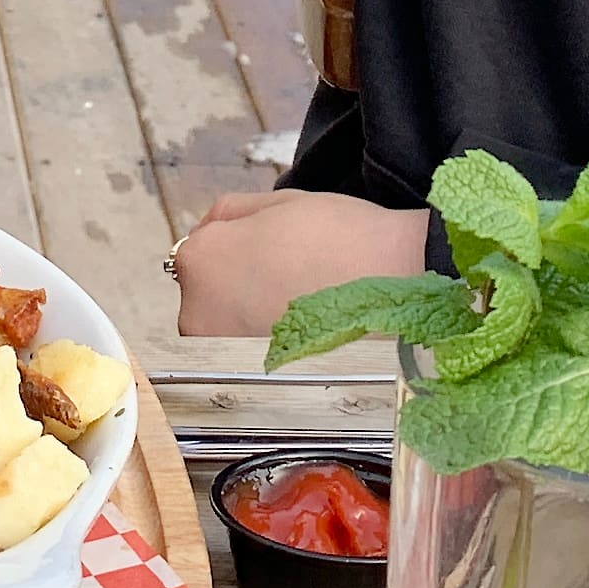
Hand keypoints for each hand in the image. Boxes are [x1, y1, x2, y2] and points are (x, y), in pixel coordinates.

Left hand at [169, 189, 434, 339]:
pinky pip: (249, 359)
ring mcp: (221, 357)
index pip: (200, 250)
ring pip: (226, 330)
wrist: (394, 293)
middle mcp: (194, 314)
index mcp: (198, 260)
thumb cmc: (341, 238)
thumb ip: (230, 214)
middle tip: (288, 279)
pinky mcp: (251, 385)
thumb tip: (208, 230)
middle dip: (236, 286)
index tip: (271, 249)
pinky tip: (306, 334)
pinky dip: (268, 349)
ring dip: (249, 321)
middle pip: (207, 294)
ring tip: (302, 309)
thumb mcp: (278, 202)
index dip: (238, 245)